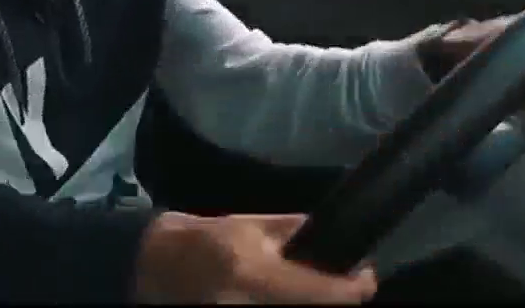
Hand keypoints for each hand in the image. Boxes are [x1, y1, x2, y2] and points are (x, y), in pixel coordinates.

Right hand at [135, 211, 376, 303]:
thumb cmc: (206, 237)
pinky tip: (291, 298)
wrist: (158, 263)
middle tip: (344, 288)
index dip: (354, 289)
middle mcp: (247, 305)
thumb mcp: (252, 225)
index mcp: (253, 272)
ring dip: (313, 304)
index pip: (320, 293)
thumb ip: (294, 232)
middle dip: (333, 300)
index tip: (367, 278)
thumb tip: (338, 236)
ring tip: (317, 291)